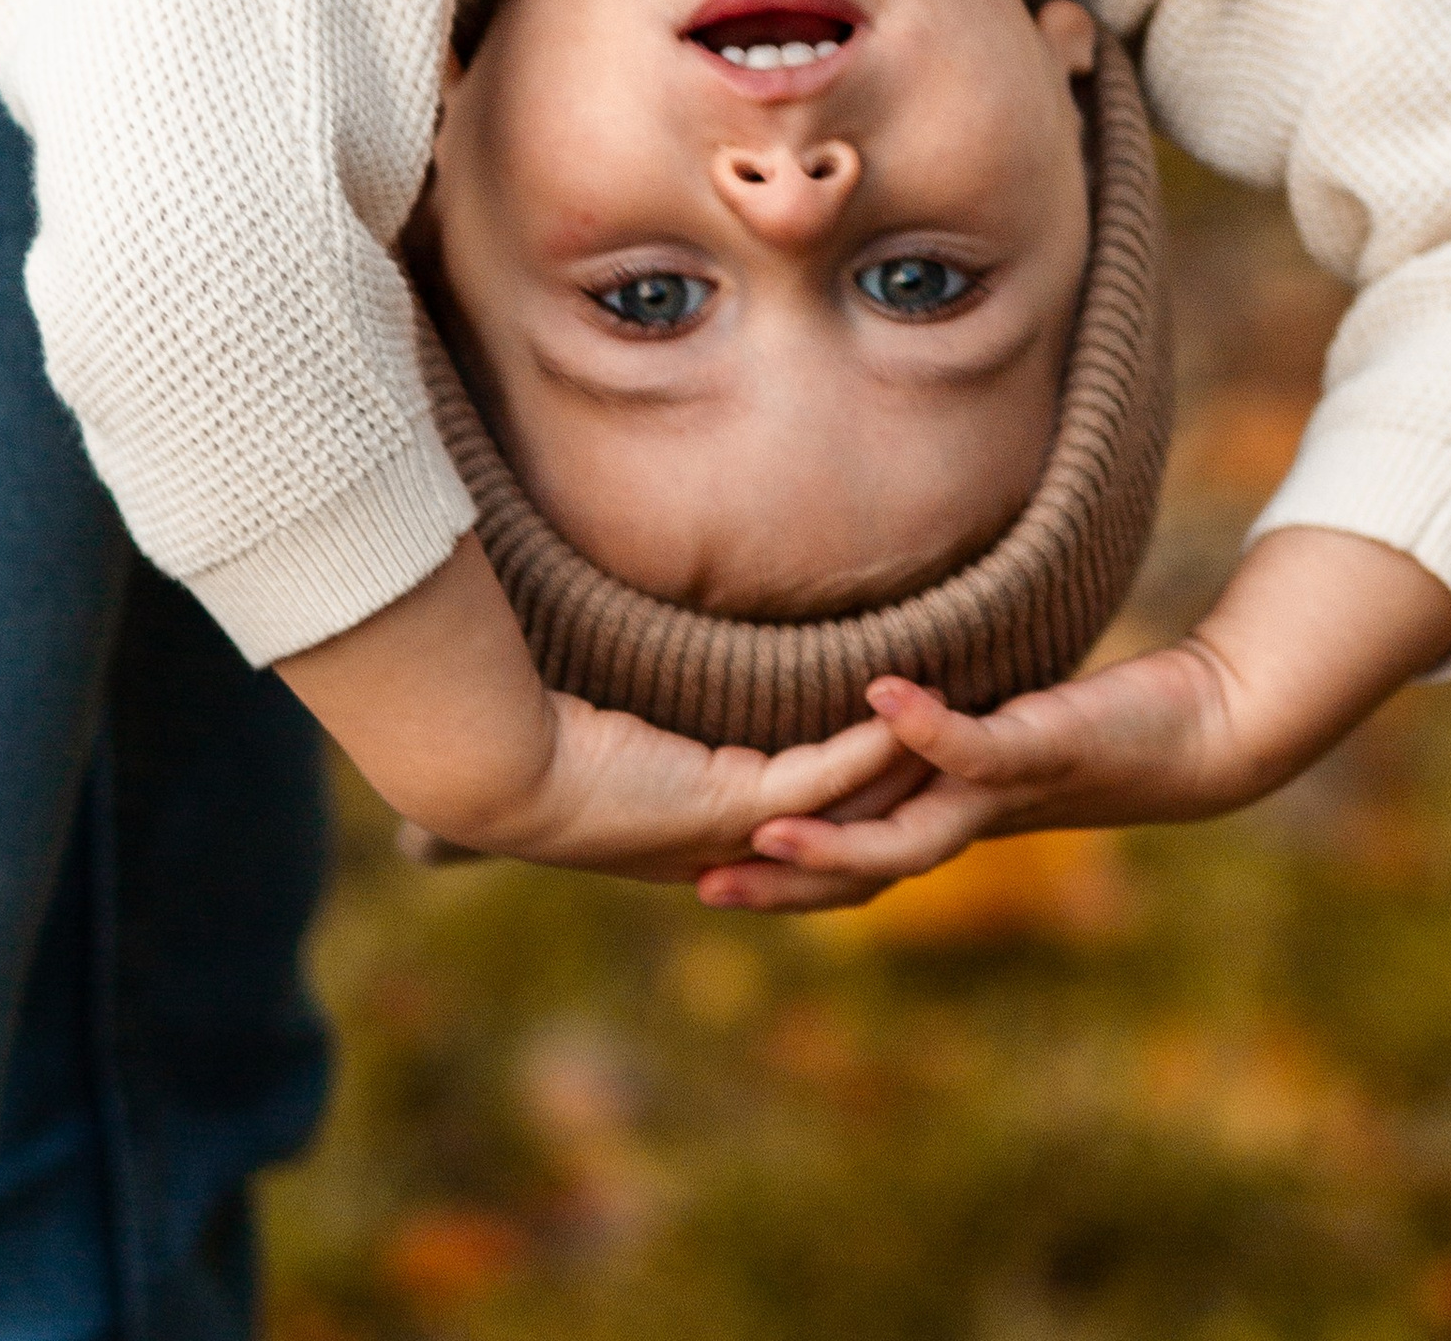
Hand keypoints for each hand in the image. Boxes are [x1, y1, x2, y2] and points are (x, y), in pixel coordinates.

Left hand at [278, 534, 909, 882]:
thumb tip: (645, 610)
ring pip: (849, 800)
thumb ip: (645, 674)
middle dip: (904, 780)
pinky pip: (825, 774)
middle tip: (956, 736)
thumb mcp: (609, 704)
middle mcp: (727, 840)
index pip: (803, 808)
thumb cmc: (531, 724)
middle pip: (845, 820)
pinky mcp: (732, 806)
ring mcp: (734, 831)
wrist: (494, 756)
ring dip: (904, 759)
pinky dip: (874, 743)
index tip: (902, 734)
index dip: (859, 778)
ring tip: (954, 716)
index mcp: (702, 825)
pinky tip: (911, 707)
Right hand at [699, 526, 1450, 912]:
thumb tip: (866, 695)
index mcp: (946, 820)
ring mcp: (1006, 790)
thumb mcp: (1000, 726)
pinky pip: (979, 740)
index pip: (846, 859)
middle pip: (861, 866)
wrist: (1204, 734)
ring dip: (839, 834)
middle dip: (782, 883)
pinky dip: (929, 722)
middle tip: (702, 884)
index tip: (693, 873)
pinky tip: (883, 694)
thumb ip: (936, 726)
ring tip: (767, 827)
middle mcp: (968, 821)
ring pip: (910, 829)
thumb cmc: (1095, 726)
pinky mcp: (1048, 742)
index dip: (773, 877)